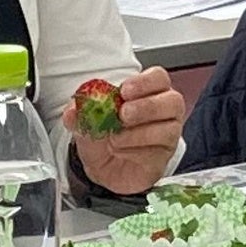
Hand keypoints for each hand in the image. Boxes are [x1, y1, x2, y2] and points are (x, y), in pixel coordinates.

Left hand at [70, 67, 186, 194]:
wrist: (104, 168)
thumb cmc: (104, 137)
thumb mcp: (87, 121)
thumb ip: (80, 113)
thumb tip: (73, 110)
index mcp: (148, 93)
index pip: (159, 78)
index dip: (144, 82)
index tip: (124, 91)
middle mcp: (164, 112)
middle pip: (173, 101)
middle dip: (146, 107)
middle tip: (123, 114)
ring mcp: (167, 135)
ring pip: (167, 129)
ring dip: (137, 133)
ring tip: (114, 139)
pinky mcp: (163, 158)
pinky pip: (156, 152)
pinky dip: (134, 151)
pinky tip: (119, 151)